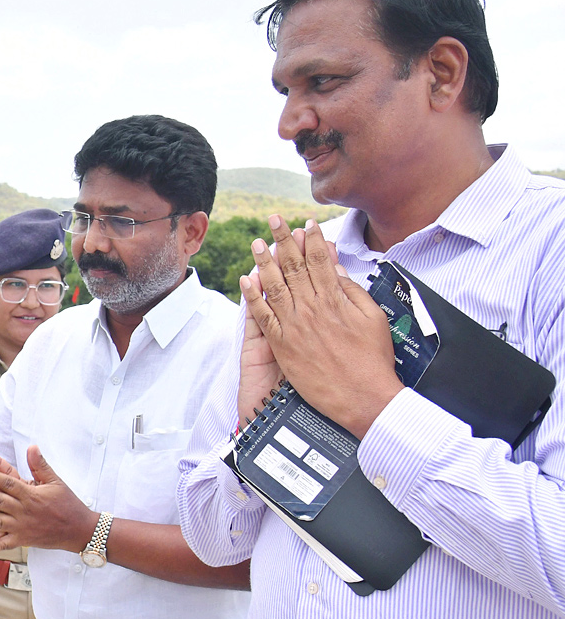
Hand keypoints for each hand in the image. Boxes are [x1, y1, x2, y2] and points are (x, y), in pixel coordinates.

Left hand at [0, 446, 95, 555]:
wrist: (79, 529)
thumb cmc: (68, 503)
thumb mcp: (55, 481)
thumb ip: (40, 465)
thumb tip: (32, 447)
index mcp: (31, 495)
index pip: (8, 483)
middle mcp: (24, 511)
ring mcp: (23, 527)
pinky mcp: (24, 540)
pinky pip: (5, 544)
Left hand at [239, 216, 400, 437]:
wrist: (362, 398)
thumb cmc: (373, 360)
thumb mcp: (372, 319)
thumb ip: (352, 291)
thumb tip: (337, 269)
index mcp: (336, 300)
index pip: (320, 262)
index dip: (312, 240)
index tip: (306, 223)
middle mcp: (313, 309)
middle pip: (295, 268)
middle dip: (284, 240)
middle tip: (274, 219)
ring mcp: (295, 327)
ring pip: (275, 287)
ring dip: (265, 262)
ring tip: (258, 242)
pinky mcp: (282, 346)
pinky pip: (263, 317)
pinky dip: (253, 298)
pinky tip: (246, 281)